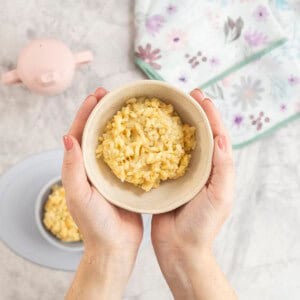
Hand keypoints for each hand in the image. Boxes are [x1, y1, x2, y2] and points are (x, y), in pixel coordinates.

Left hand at [62, 88, 142, 299]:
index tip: (96, 95)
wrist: (115, 245)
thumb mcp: (79, 195)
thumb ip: (72, 168)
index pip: (80, 133)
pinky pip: (129, 154)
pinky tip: (143, 133)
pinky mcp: (127, 177)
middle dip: (103, 112)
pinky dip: (134, 141)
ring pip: (114, 141)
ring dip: (119, 123)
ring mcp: (111, 171)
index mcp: (80, 167)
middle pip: (97, 132)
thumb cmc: (94, 224)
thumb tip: (67, 137)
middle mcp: (94, 166)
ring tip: (128, 107)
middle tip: (112, 95)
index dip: (86, 113)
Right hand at [151, 89, 235, 299]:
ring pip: (180, 142)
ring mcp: (182, 172)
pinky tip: (151, 132)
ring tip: (167, 107)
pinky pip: (163, 155)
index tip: (199, 95)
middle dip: (193, 113)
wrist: (179, 248)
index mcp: (215, 169)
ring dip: (176, 123)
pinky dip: (160, 141)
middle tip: (184, 95)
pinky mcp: (165, 179)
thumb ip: (223, 168)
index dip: (210, 114)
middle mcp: (200, 167)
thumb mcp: (219, 196)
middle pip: (198, 133)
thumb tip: (221, 137)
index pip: (216, 135)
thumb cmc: (202, 226)